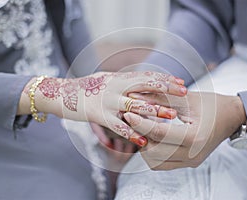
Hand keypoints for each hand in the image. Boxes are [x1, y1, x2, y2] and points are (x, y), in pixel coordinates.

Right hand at [18, 71, 186, 146]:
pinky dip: (131, 133)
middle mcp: (116, 87)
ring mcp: (108, 101)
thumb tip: (142, 80)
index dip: (164, 79)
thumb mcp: (107, 79)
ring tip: (172, 117)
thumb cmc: (87, 87)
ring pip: (135, 105)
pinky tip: (144, 141)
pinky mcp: (99, 115)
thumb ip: (124, 81)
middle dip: (166, 89)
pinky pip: (118, 126)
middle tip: (185, 93)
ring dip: (154, 111)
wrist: (61, 93)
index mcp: (119, 78)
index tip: (181, 83)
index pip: (146, 76)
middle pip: (145, 86)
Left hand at [123, 92, 246, 169]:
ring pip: (156, 162)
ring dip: (145, 146)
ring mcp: (191, 161)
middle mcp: (193, 154)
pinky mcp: (189, 163)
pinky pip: (163, 163)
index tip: (128, 113)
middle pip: (154, 153)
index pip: (158, 134)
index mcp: (195, 137)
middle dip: (140, 136)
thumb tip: (134, 98)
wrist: (232, 117)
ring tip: (144, 128)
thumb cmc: (212, 104)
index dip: (140, 123)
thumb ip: (159, 98)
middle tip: (134, 121)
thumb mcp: (186, 98)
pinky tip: (153, 137)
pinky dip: (154, 152)